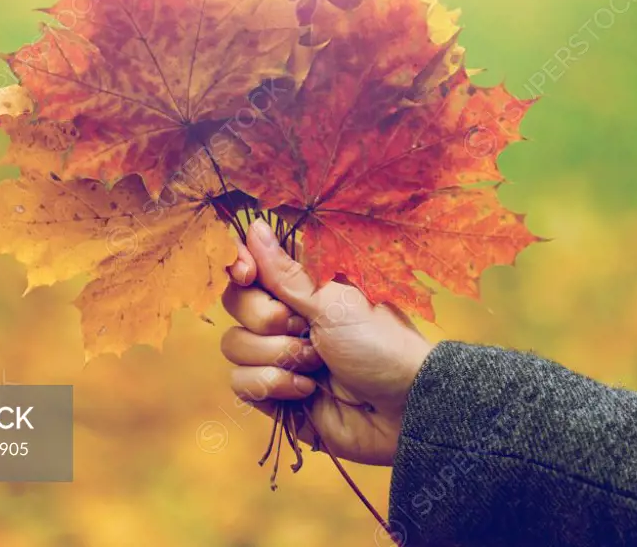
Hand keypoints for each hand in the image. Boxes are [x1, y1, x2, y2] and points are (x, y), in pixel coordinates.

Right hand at [220, 218, 433, 465]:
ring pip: (234, 345)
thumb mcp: (333, 302)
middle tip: (304, 329)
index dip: (239, 265)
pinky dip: (272, 386)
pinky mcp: (275, 391)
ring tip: (316, 366)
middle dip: (267, 319)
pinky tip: (307, 392)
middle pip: (236, 303)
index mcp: (303, 285)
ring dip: (276, 356)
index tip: (246, 273)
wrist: (402, 409)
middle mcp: (287, 315)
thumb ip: (285, 273)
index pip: (251, 264)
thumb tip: (254, 226)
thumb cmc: (380, 345)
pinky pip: (241, 383)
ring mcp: (279, 353)